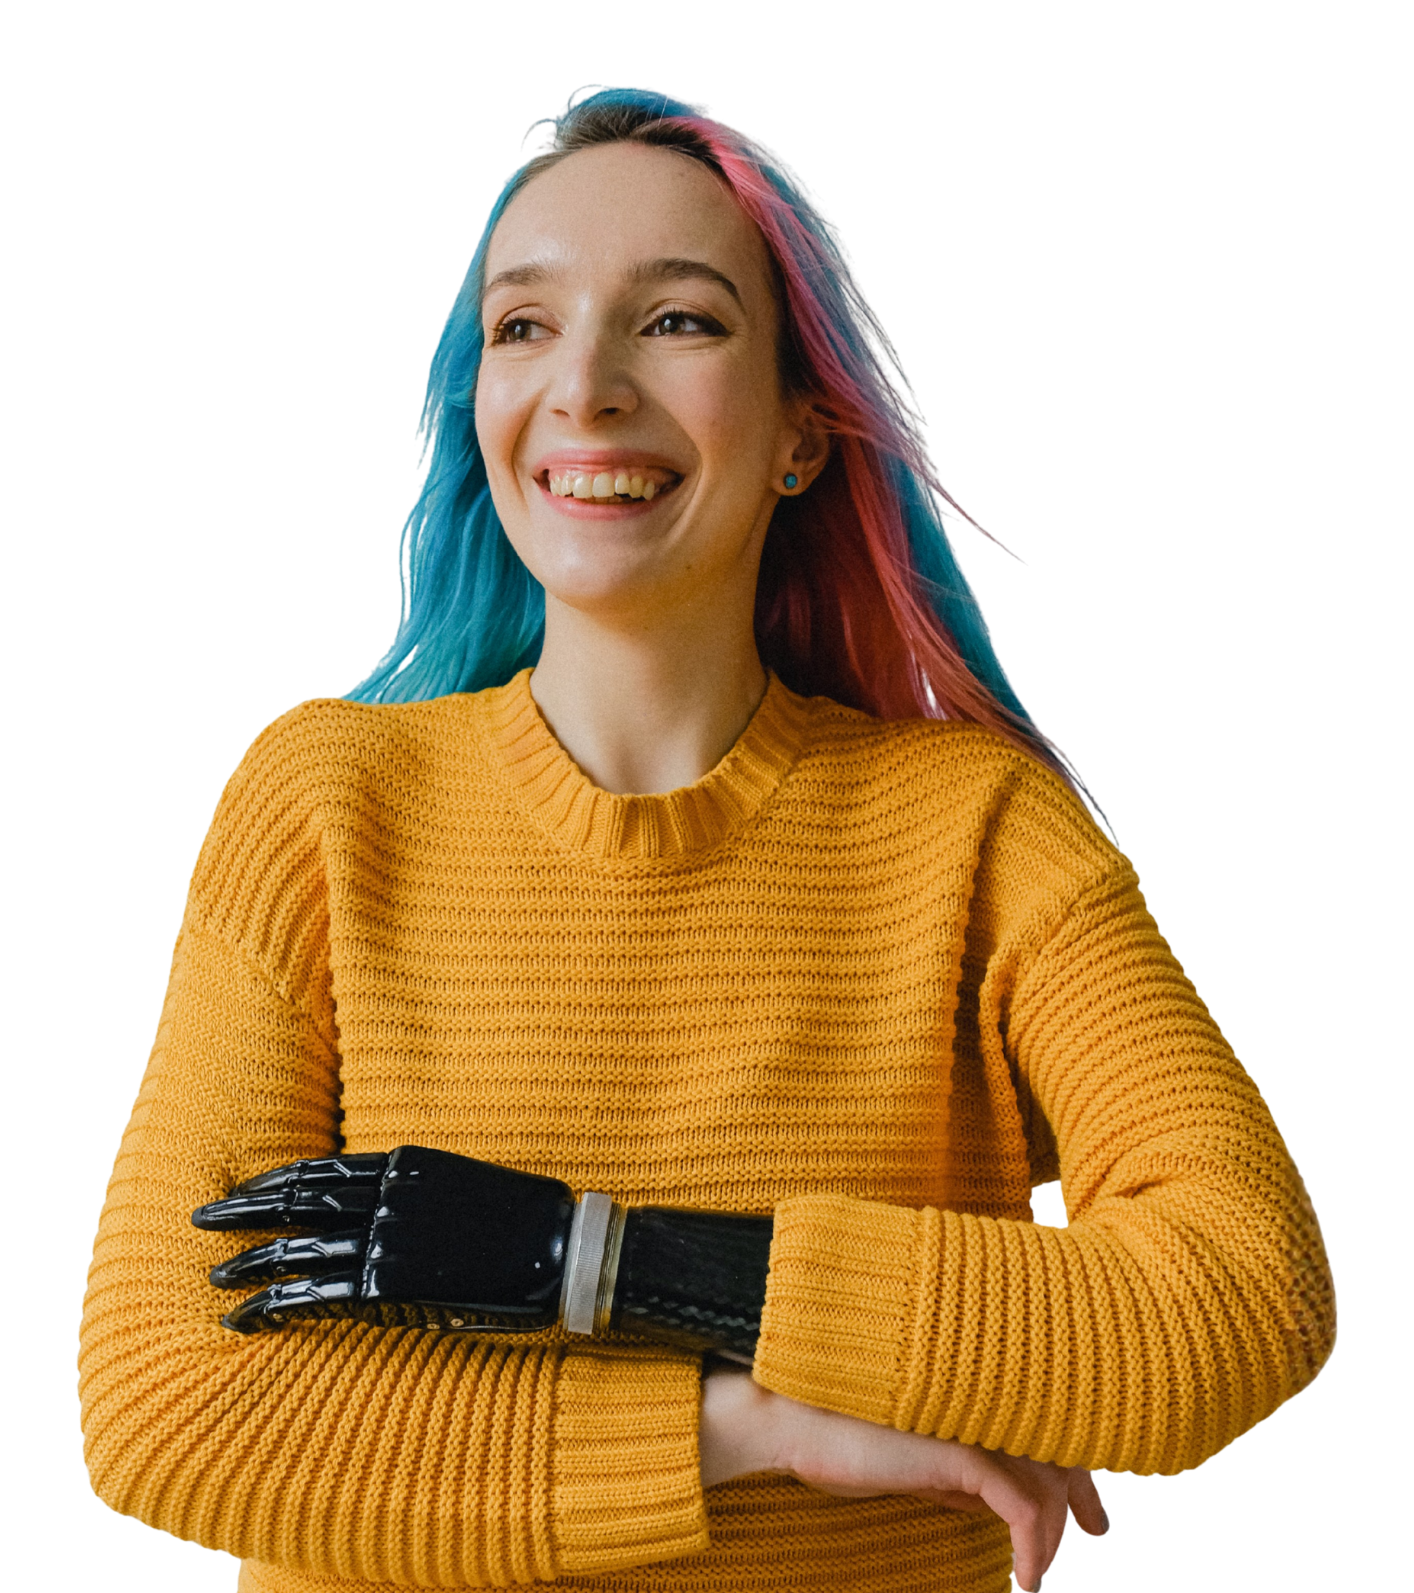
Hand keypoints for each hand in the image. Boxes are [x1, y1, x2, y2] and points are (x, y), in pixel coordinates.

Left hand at [190, 1147, 575, 1332]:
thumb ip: (411, 1189)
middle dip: (242, 1213)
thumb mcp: (461, 1183)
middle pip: (295, 1201)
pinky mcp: (389, 1289)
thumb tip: (373, 1203)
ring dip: (249, 1266)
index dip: (272, 1180)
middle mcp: (386, 1196)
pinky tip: (249, 1319)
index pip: (318, 1168)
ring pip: (296, 1252)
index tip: (241, 1191)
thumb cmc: (522, 1220)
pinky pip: (316, 1297)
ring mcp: (386, 1241)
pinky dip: (274, 1308)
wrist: (562, 1253)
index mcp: (404, 1163)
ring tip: (218, 1279)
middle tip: (204, 1223)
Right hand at [766, 1384, 1108, 1592]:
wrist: (801, 1429)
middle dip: (1082, 1500)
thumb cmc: (847, 1447)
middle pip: (1059, 1454)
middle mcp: (982, 1410)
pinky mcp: (961, 1453)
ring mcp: (974, 1428)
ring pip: (1044, 1488)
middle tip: (1093, 1534)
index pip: (1044, 1433)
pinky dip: (1030, 1548)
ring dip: (1049, 1542)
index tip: (1087, 1512)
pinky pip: (1020, 1509)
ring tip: (1036, 1577)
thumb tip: (992, 1504)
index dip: (1074, 1473)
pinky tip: (1022, 1579)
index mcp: (972, 1407)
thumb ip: (957, 1477)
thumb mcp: (915, 1469)